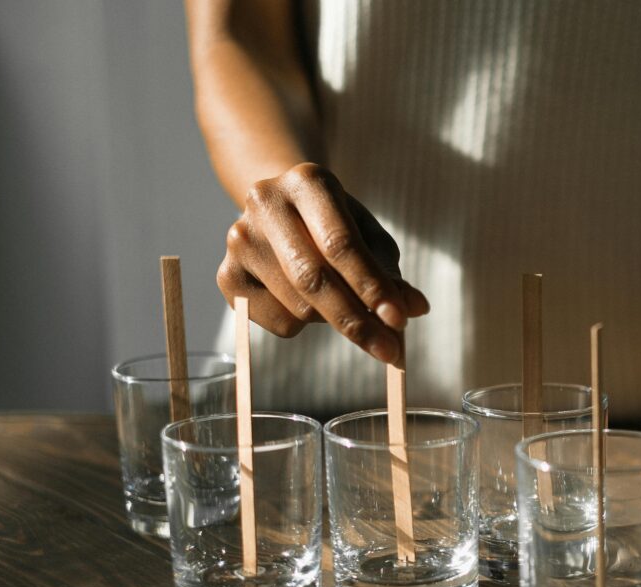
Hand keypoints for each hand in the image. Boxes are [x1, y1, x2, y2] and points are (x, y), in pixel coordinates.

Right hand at [216, 162, 429, 364]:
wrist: (284, 213)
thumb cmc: (337, 226)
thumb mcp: (370, 238)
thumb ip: (390, 273)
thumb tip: (414, 309)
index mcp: (308, 181)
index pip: (340, 243)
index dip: (371, 286)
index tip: (400, 320)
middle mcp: (265, 203)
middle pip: (313, 278)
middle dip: (356, 320)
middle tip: (390, 350)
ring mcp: (239, 239)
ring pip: (298, 307)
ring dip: (333, 320)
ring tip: (342, 302)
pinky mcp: (227, 276)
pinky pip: (278, 323)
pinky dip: (304, 326)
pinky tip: (305, 300)